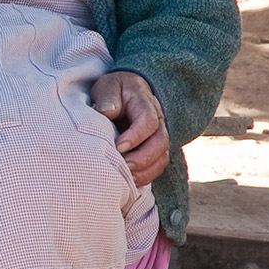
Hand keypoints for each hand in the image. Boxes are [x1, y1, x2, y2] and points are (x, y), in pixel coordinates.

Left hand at [90, 70, 169, 185]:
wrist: (125, 92)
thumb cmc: (114, 90)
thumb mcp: (108, 86)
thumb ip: (107, 97)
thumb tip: (107, 111)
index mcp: (146, 104)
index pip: (148, 122)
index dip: (136, 136)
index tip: (118, 147)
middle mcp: (158, 122)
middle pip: (160, 143)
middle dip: (143, 158)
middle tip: (124, 166)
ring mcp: (158, 137)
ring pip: (162, 157)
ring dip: (146, 171)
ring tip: (127, 178)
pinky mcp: (154, 150)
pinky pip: (157, 166)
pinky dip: (147, 176)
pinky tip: (130, 182)